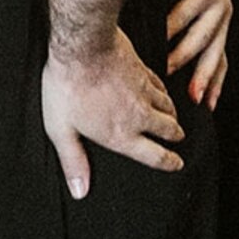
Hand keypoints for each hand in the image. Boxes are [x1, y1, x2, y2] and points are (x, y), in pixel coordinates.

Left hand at [41, 29, 181, 197]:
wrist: (84, 47)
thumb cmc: (67, 88)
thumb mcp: (61, 130)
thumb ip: (73, 161)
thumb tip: (80, 190)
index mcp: (121, 136)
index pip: (156, 156)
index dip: (169, 163)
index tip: (177, 164)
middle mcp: (141, 117)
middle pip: (170, 131)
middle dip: (175, 137)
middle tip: (176, 139)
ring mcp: (146, 93)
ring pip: (171, 108)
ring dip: (172, 115)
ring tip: (170, 119)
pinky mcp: (146, 72)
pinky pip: (163, 88)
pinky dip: (165, 94)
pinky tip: (160, 93)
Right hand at [166, 0, 230, 107]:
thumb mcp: (175, 0)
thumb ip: (169, 25)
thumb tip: (148, 52)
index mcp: (216, 20)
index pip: (219, 59)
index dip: (213, 83)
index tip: (204, 105)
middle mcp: (222, 13)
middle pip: (216, 54)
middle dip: (203, 79)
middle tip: (191, 100)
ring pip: (202, 36)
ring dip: (184, 55)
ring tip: (167, 70)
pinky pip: (187, 12)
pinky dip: (172, 26)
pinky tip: (159, 37)